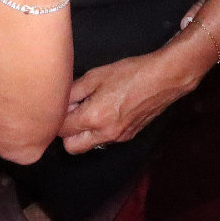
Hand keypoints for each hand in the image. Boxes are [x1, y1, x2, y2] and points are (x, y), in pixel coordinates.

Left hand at [58, 50, 197, 152]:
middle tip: (69, 111)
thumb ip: (74, 91)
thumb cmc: (130, 73)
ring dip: (82, 132)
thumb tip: (60, 100)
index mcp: (94, 118)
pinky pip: (105, 140)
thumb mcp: (96, 75)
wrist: (163, 79)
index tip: (57, 105)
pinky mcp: (129, 135)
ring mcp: (119, 137)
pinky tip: (104, 110)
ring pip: (89, 145)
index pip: (62, 129)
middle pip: (71, 147)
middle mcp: (105, 133)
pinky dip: (98, 130)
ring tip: (86, 108)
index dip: (55, 117)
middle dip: (66, 132)